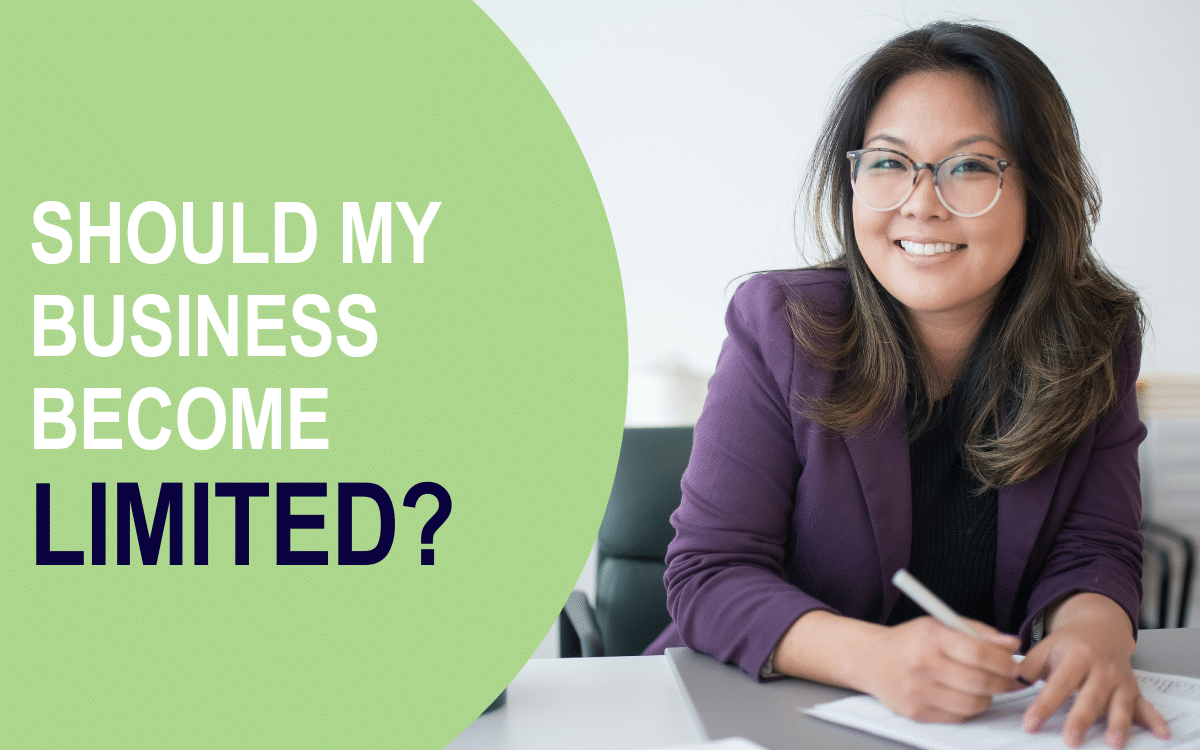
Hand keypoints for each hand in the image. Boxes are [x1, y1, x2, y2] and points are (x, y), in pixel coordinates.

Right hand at [864, 616, 1022, 722]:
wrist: (871, 659)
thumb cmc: (910, 641)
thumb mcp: (940, 625)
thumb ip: (978, 633)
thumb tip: (1012, 644)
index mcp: (931, 637)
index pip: (980, 654)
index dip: (1004, 663)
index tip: (1013, 666)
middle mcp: (922, 664)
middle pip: (980, 682)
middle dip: (1002, 684)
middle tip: (1007, 681)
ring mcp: (918, 691)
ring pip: (972, 704)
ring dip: (987, 698)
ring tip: (983, 688)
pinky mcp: (915, 712)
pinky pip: (957, 718)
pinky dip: (967, 709)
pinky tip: (963, 697)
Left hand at [1017, 593, 1170, 748]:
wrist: (1101, 626)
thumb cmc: (1070, 642)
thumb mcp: (1046, 647)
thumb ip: (1027, 667)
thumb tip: (1007, 683)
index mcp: (1076, 656)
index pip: (1058, 684)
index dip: (1044, 705)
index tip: (1031, 724)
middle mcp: (1101, 668)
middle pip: (1090, 697)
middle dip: (1081, 719)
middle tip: (1071, 740)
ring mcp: (1119, 680)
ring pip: (1119, 704)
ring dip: (1118, 724)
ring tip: (1113, 742)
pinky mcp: (1133, 689)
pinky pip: (1145, 706)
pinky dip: (1154, 720)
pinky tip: (1162, 733)